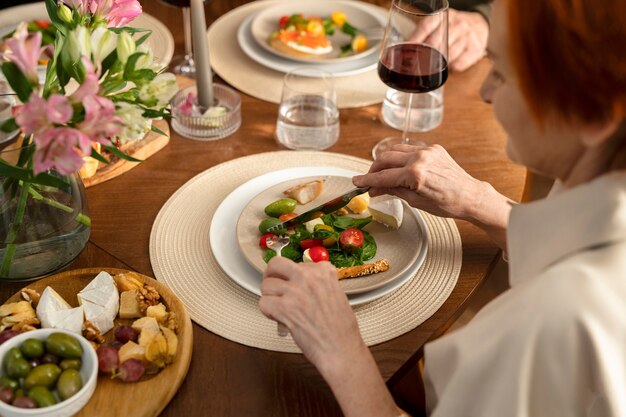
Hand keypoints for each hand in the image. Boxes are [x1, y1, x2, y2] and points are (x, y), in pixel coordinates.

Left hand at [259, 257, 399, 416]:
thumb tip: (295, 281)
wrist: (341, 349)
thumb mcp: (335, 293)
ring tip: (280, 308)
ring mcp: (296, 291)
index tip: (292, 285)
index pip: (296, 263)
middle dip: (271, 275)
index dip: (292, 276)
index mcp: (324, 271)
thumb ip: (317, 283)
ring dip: (270, 298)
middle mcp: (309, 277)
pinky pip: (263, 302)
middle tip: (273, 286)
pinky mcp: (285, 308)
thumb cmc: (339, 328)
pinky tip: (278, 318)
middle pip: (276, 264)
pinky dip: (268, 312)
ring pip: (266, 285)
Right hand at [353, 144, 513, 250]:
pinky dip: (400, 157)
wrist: (470, 196)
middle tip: (368, 179)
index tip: (357, 182)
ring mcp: (427, 151)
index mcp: (415, 174)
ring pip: (396, 150)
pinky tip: (399, 167)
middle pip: (385, 158)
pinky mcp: (434, 148)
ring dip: (385, 160)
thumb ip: (393, 190)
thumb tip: (375, 189)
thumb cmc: (447, 203)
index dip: (367, 180)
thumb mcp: (415, 201)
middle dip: (373, 169)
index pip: (383, 177)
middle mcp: (420, 158)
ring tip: (382, 173)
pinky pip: (410, 149)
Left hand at [412, 9, 487, 71]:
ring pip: (447, 56)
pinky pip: (458, 64)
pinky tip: (450, 63)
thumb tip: (405, 49)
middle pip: (435, 43)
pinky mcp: (475, 49)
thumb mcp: (439, 23)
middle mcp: (457, 24)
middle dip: (425, 55)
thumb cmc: (452, 27)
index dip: (415, 39)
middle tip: (417, 63)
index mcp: (443, 15)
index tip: (407, 49)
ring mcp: (467, 36)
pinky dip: (452, 67)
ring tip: (435, 63)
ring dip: (439, 63)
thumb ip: (424, 33)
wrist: (479, 25)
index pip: (426, 26)